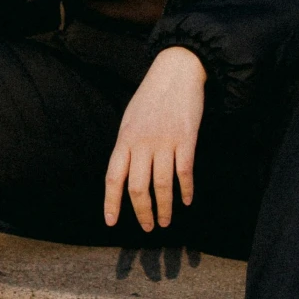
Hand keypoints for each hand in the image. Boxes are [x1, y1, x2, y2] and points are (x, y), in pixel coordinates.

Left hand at [104, 46, 206, 231]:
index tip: (111, 222)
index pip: (114, 177)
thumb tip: (124, 173)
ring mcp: (165, 141)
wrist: (176, 70)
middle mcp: (142, 142)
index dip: (111, 202)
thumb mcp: (130, 118)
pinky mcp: (186, 138)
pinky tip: (186, 200)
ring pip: (162, 185)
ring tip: (166, 221)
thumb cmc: (152, 95)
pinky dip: (186, 190)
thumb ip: (127, 145)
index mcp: (125, 138)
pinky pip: (185, 172)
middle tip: (148, 227)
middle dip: (142, 212)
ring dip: (164, 208)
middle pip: (138, 187)